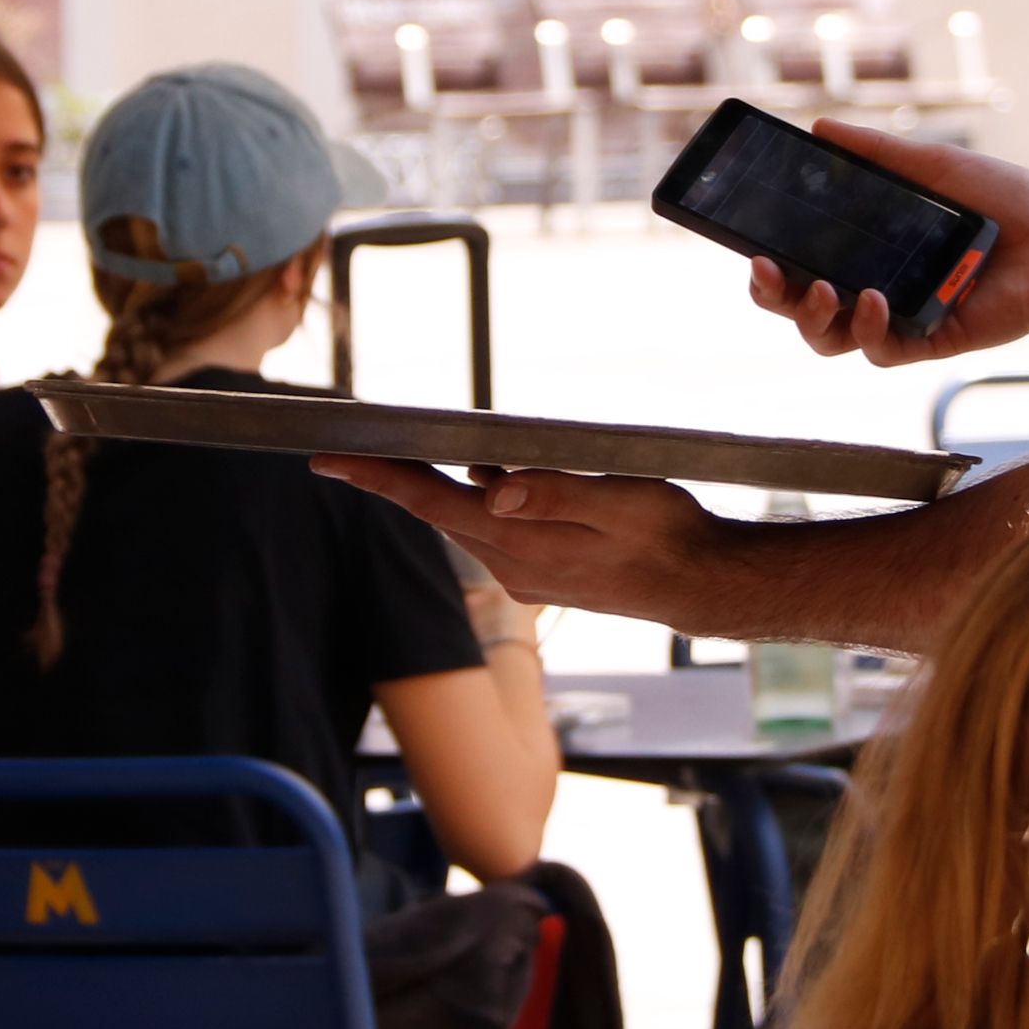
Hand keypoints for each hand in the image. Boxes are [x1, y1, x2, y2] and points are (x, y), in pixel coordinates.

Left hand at [318, 461, 756, 640]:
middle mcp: (512, 565)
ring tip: (395, 450)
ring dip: (432, 486)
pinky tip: (481, 473)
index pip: (432, 504)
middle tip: (342, 444)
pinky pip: (492, 528)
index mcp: (523, 545)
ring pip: (463, 519)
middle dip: (390, 477)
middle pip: (436, 511)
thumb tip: (492, 487)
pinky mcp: (540, 570)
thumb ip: (558, 495)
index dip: (377, 479)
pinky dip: (475, 499)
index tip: (326, 460)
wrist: (701, 585)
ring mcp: (524, 572)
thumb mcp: (623, 503)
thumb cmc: (670, 536)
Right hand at [747, 121, 1028, 364]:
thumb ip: (875, 153)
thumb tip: (820, 128)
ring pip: (831, 339)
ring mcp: (902, 318)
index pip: (803, 263)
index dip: (770, 261)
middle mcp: (878, 287)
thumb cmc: (1006, 199)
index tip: (750, 244)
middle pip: (804, 309)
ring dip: (812, 317)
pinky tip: (871, 300)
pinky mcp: (931, 341)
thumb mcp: (933, 166)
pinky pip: (881, 351)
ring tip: (822, 289)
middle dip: (774, 296)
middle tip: (766, 270)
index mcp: (871, 249)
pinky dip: (867, 329)